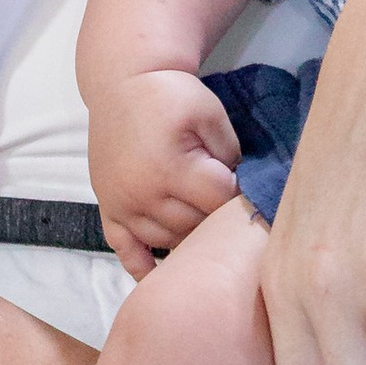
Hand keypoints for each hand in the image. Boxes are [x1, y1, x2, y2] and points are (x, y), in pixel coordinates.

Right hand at [86, 67, 240, 278]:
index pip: (219, 204)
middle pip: (194, 228)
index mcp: (172, 168)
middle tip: (236, 221)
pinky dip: (143, 269)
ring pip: (166, 242)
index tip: (257, 201)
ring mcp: (122, 205)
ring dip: (190, 241)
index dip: (242, 202)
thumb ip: (231, 154)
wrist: (122, 83)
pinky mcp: (108, 209)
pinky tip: (162, 281)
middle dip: (218, 224)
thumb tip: (248, 192)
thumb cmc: (171, 94)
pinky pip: (125, 251)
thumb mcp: (210, 114)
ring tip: (211, 239)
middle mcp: (144, 194)